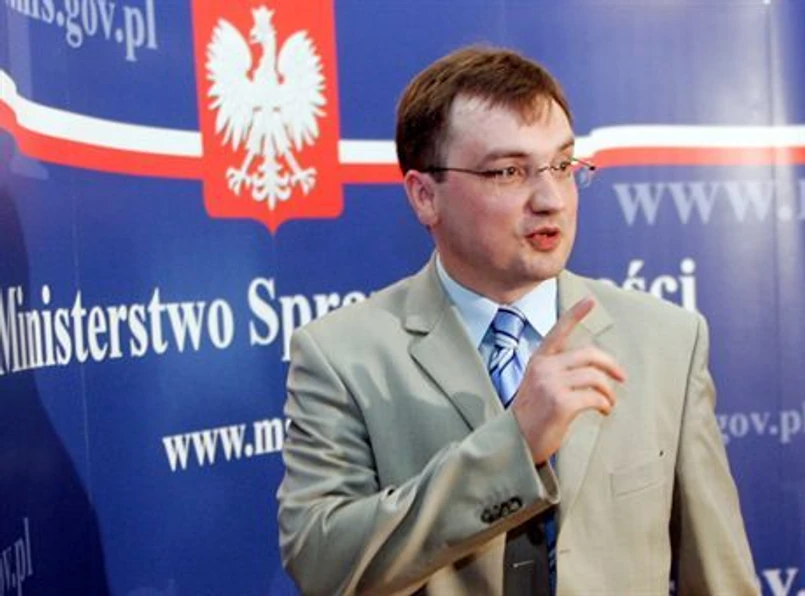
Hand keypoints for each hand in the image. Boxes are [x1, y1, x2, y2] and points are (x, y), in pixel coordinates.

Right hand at [511, 297, 626, 463]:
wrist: (513, 442)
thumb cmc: (531, 416)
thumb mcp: (538, 385)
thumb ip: (558, 371)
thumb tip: (593, 369)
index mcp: (538, 361)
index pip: (558, 332)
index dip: (575, 314)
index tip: (590, 300)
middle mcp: (544, 368)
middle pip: (588, 354)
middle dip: (611, 364)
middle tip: (622, 377)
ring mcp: (551, 384)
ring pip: (595, 377)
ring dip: (609, 391)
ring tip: (609, 403)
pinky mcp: (561, 403)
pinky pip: (595, 397)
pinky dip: (605, 404)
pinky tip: (603, 411)